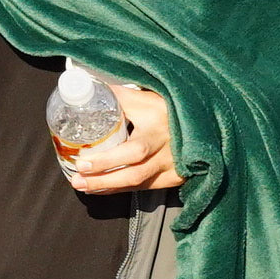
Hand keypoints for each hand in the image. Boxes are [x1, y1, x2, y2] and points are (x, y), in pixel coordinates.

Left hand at [64, 80, 183, 193]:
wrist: (203, 124)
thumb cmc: (170, 107)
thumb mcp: (148, 97)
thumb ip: (120, 97)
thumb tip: (88, 90)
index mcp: (159, 124)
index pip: (134, 148)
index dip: (107, 159)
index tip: (82, 160)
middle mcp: (167, 149)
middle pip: (134, 171)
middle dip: (103, 177)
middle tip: (77, 178)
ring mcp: (172, 166)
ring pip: (138, 183)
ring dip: (108, 186)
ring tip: (82, 185)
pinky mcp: (174, 178)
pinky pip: (143, 187)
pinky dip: (120, 188)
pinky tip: (101, 188)